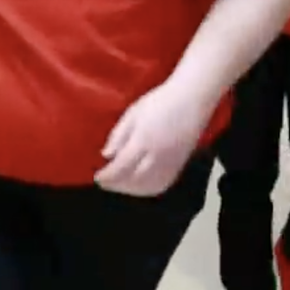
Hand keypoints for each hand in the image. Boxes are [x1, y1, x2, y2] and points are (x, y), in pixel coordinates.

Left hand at [94, 79, 210, 195]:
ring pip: (148, 186)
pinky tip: (138, 184)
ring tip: (119, 184)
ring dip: (130, 190)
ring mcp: (170, 162)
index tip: (97, 178)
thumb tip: (106, 155)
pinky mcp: (179, 165)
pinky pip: (162, 184)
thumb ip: (118, 135)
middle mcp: (157, 155)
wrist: (191, 100)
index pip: (121, 167)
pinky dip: (147, 189)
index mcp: (143, 140)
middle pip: (133, 180)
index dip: (107, 176)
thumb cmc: (160, 102)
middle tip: (105, 183)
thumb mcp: (132, 113)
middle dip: (116, 185)